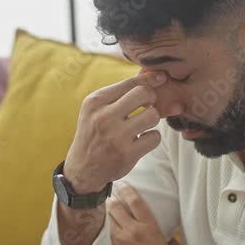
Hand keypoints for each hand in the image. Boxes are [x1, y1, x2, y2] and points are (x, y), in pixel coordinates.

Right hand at [64, 72, 166, 192]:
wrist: (83, 167)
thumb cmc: (96, 132)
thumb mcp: (98, 109)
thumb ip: (122, 94)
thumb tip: (154, 77)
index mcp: (95, 101)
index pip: (129, 83)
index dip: (149, 79)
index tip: (161, 78)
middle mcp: (104, 117)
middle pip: (143, 94)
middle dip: (152, 99)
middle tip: (148, 107)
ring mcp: (116, 136)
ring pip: (152, 116)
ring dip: (152, 120)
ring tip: (142, 126)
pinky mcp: (127, 154)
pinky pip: (155, 137)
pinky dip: (151, 138)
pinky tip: (140, 141)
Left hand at [108, 183, 180, 244]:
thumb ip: (169, 238)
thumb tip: (168, 235)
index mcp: (149, 228)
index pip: (135, 201)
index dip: (127, 190)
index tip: (122, 184)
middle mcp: (132, 231)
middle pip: (116, 207)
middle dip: (112, 200)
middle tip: (110, 197)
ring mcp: (119, 242)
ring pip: (107, 220)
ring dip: (105, 214)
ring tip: (103, 211)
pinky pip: (104, 236)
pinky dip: (103, 230)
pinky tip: (101, 229)